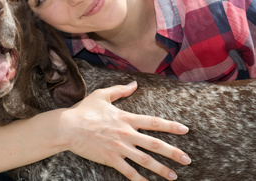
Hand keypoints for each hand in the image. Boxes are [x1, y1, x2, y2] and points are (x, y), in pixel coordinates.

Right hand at [61, 81, 190, 180]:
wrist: (68, 127)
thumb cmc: (84, 110)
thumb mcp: (102, 95)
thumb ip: (120, 90)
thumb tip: (134, 84)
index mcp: (126, 118)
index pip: (154, 122)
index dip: (171, 126)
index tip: (185, 130)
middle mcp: (127, 133)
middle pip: (155, 144)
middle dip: (173, 153)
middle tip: (187, 160)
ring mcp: (120, 147)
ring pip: (145, 160)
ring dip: (161, 169)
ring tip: (174, 177)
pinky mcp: (111, 158)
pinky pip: (129, 171)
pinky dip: (140, 180)